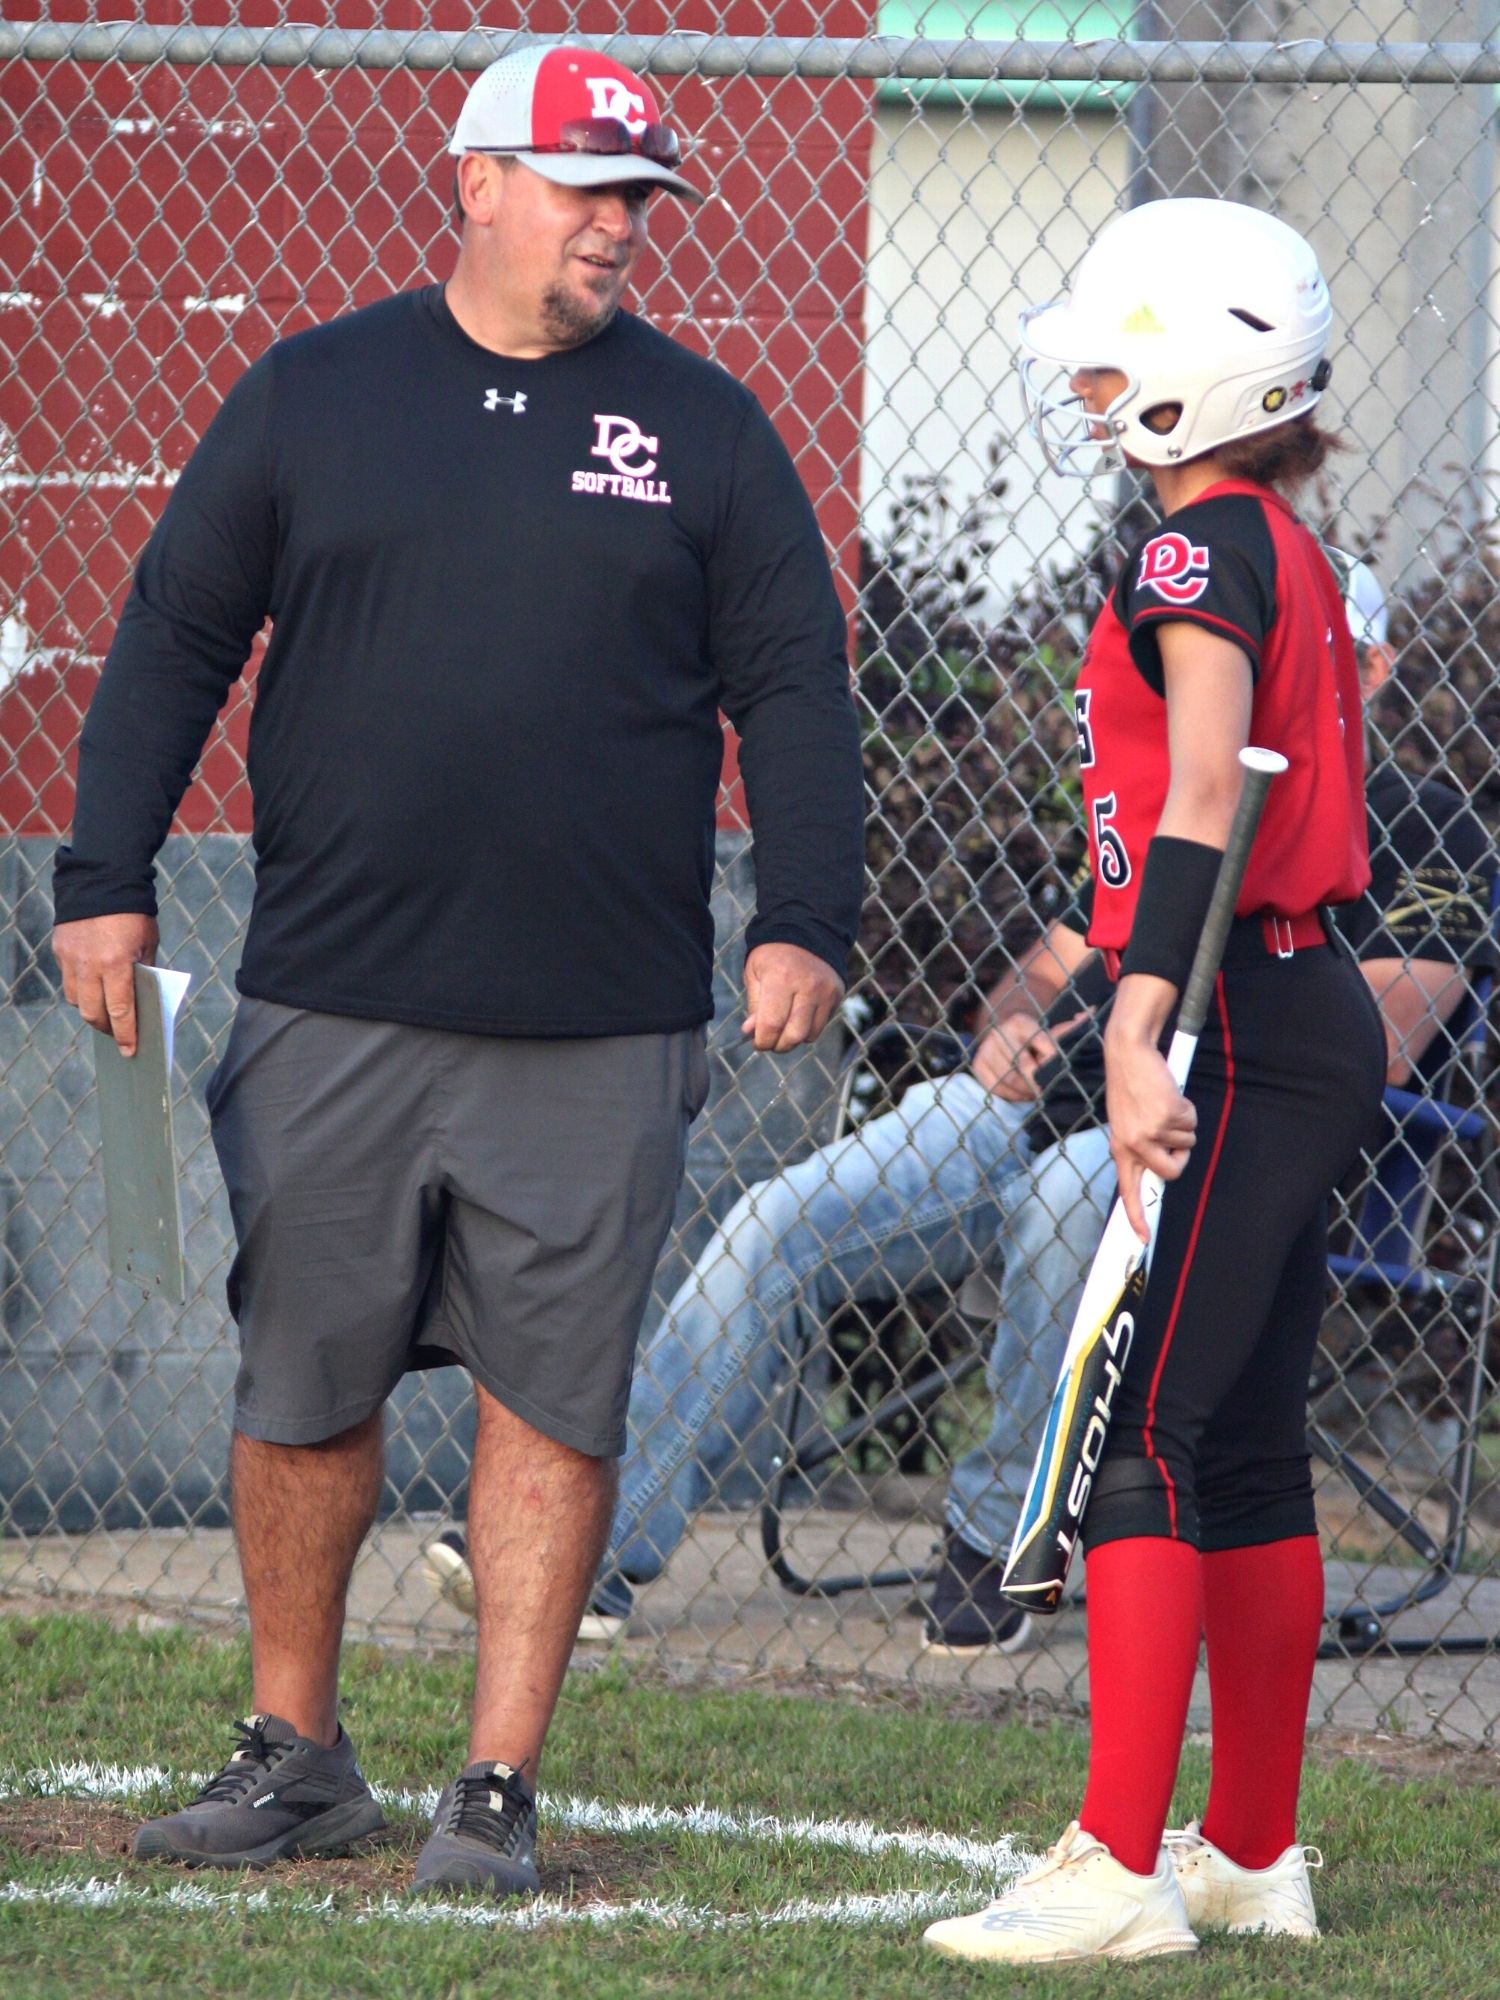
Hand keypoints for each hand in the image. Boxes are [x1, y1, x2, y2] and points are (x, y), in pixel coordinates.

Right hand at [52, 912, 158, 1057]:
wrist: (102, 879)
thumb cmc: (133, 913)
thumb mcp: (148, 943)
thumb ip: (143, 972)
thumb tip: (140, 1000)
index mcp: (116, 964)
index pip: (120, 1011)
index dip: (125, 1034)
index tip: (130, 1051)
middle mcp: (89, 965)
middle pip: (92, 1013)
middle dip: (106, 1028)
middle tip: (118, 1034)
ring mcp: (70, 958)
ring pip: (76, 1000)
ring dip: (91, 1011)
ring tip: (105, 1014)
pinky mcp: (60, 950)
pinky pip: (68, 980)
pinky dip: (80, 990)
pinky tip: (93, 989)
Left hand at [742, 942, 843, 1053]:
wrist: (806, 931)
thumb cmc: (773, 956)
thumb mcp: (754, 974)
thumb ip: (754, 1006)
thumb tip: (751, 1033)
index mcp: (780, 978)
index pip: (772, 1024)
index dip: (762, 1041)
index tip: (756, 1042)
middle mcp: (806, 986)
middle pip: (793, 1035)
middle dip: (778, 1046)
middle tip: (769, 1041)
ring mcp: (825, 991)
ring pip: (809, 1035)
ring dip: (792, 1039)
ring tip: (783, 1028)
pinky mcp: (836, 995)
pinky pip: (820, 1026)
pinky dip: (807, 1030)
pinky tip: (798, 1017)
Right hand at [972, 1009, 1088, 1102]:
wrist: (1004, 1032)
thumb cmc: (1035, 1038)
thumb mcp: (1052, 1032)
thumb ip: (1071, 1029)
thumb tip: (1092, 1013)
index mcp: (1021, 1022)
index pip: (1042, 1046)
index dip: (1053, 1061)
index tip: (1059, 1070)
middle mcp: (999, 1032)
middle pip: (1023, 1067)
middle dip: (1038, 1082)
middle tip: (1047, 1089)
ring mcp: (985, 1048)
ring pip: (1009, 1080)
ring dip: (1025, 1091)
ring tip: (1036, 1092)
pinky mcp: (977, 1064)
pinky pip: (995, 1087)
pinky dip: (1011, 1095)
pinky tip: (1021, 1093)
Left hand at [1103, 1028, 1196, 1241]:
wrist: (1128, 1054)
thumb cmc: (1130, 1087)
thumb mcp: (1125, 1122)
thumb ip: (1138, 1146)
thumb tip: (1160, 1169)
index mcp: (1121, 1148)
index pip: (1128, 1190)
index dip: (1137, 1216)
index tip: (1143, 1238)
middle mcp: (1134, 1145)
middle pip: (1172, 1172)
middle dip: (1182, 1156)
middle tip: (1175, 1135)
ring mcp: (1151, 1132)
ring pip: (1187, 1143)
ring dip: (1182, 1124)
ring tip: (1163, 1104)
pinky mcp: (1167, 1116)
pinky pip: (1191, 1122)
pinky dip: (1187, 1108)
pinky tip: (1169, 1094)